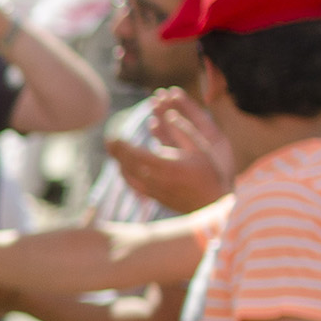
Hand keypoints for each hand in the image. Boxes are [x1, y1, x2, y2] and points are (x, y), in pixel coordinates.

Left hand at [109, 88, 232, 214]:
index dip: (123, 146)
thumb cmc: (209, 174)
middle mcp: (157, 179)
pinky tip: (123, 166)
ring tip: (113, 150)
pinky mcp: (154, 197)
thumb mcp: (201, 149)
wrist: (211, 205)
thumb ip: (184, 131)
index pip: (137, 154)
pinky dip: (125, 174)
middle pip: (128, 164)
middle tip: (109, 139)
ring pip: (128, 175)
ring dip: (119, 162)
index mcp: (168, 166)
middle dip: (116, 151)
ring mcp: (153, 191)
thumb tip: (170, 115)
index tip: (114, 135)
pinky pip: (133, 185)